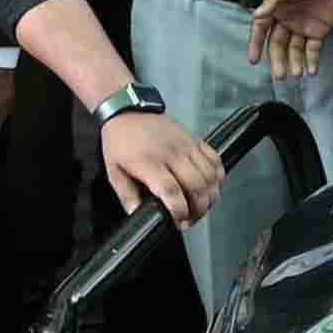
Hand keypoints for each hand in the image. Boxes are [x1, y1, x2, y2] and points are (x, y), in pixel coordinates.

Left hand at [97, 103, 222, 222]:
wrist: (129, 111)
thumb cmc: (121, 141)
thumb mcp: (114, 171)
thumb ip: (127, 196)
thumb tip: (137, 215)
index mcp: (148, 162)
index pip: (170, 190)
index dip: (178, 210)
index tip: (178, 221)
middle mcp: (171, 153)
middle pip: (196, 186)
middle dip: (197, 209)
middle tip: (190, 219)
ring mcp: (186, 145)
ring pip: (210, 175)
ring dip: (210, 196)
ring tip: (201, 207)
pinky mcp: (195, 140)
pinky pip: (216, 160)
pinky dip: (219, 177)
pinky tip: (211, 187)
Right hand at [253, 0, 332, 74]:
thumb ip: (274, 0)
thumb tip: (256, 15)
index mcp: (277, 7)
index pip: (262, 29)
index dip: (257, 44)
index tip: (254, 59)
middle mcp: (288, 19)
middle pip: (279, 44)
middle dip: (279, 60)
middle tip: (281, 76)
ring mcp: (304, 26)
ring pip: (295, 49)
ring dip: (295, 62)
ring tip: (297, 74)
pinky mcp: (320, 31)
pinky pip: (313, 49)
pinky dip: (312, 60)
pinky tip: (311, 71)